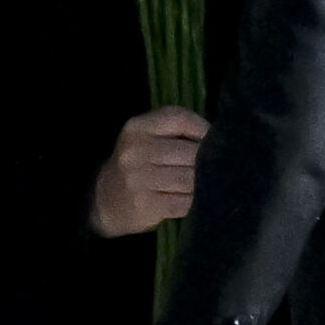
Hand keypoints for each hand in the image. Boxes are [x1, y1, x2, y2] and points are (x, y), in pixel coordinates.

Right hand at [89, 106, 207, 238]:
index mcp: (137, 128)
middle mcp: (136, 151)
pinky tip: (200, 201)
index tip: (216, 141)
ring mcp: (139, 179)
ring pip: (190, 179)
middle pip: (190, 152)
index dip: (204, 130)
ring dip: (206, 184)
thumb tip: (220, 139)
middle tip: (220, 166)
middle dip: (210, 161)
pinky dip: (197, 202)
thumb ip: (176, 131)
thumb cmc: (136, 165)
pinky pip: (184, 202)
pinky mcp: (146, 205)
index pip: (181, 119)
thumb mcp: (146, 138)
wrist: (103, 200)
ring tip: (213, 183)